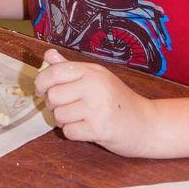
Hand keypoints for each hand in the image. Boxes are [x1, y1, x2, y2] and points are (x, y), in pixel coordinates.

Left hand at [36, 47, 157, 155]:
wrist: (148, 125)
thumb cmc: (118, 101)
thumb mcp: (97, 78)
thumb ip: (70, 68)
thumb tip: (48, 54)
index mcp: (92, 71)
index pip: (53, 72)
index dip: (40, 82)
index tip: (40, 90)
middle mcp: (95, 86)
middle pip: (52, 96)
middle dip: (54, 106)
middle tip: (69, 108)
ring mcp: (97, 107)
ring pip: (58, 116)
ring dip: (64, 121)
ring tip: (81, 119)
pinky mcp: (99, 129)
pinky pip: (68, 132)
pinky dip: (74, 133)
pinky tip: (87, 129)